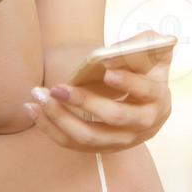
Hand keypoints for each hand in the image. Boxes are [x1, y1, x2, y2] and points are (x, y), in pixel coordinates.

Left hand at [24, 37, 172, 152]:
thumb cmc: (147, 73)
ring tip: (39, 97)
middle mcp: (143, 125)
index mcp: (158, 99)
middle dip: (84, 102)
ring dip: (60, 118)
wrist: (148, 104)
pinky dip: (50, 128)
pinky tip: (33, 109)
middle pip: (114, 117)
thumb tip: (119, 47)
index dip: (127, 83)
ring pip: (89, 136)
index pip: (144, 91)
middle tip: (57, 88)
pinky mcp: (101, 148)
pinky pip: (72, 144)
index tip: (106, 72)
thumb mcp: (155, 55)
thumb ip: (146, 43)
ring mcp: (122, 141)